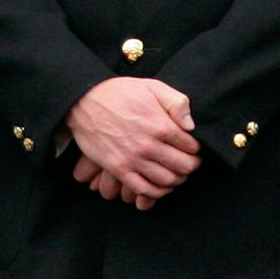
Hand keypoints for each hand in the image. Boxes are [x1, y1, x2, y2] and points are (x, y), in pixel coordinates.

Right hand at [66, 77, 200, 200]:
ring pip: (167, 181)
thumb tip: (191, 125)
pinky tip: (160, 185)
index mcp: (160, 125)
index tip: (192, 148)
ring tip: (175, 172)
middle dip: (191, 166)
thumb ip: (176, 102)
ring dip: (176, 179)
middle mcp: (148, 145)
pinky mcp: (119, 169)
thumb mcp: (151, 86)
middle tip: (189, 162)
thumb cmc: (118, 92)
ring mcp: (133, 159)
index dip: (196, 149)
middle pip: (183, 167)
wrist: (84, 100)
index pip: (191, 147)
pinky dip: (157, 192)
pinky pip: (145, 190)